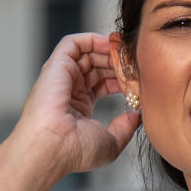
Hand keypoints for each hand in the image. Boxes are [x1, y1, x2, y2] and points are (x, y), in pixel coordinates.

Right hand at [13, 32, 140, 174]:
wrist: (52, 148)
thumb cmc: (75, 151)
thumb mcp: (111, 143)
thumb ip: (125, 128)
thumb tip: (136, 116)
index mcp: (79, 107)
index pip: (103, 83)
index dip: (122, 78)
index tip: (139, 80)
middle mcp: (70, 90)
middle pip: (97, 66)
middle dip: (118, 63)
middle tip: (135, 64)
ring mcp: (62, 77)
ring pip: (88, 53)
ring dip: (109, 50)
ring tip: (126, 55)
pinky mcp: (56, 66)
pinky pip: (72, 43)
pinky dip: (92, 39)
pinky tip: (110, 45)